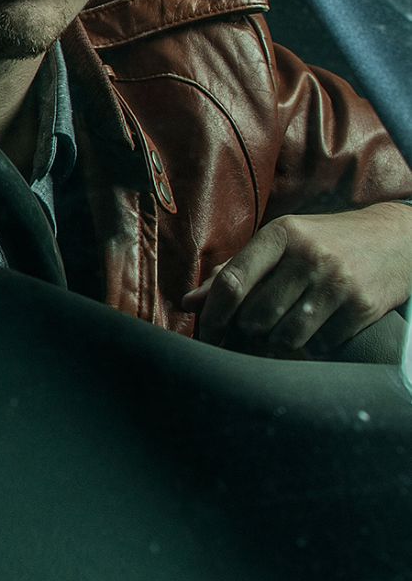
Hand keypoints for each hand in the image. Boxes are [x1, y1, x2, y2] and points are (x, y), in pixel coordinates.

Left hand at [182, 202, 411, 356]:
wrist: (396, 239)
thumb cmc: (323, 242)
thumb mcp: (280, 243)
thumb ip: (235, 269)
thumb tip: (190, 302)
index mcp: (280, 235)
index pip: (232, 282)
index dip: (213, 316)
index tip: (207, 334)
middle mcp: (308, 256)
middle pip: (256, 316)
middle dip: (247, 331)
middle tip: (252, 330)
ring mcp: (338, 281)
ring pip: (286, 336)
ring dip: (278, 342)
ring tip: (282, 329)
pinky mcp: (363, 306)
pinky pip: (320, 345)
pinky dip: (311, 346)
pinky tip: (315, 329)